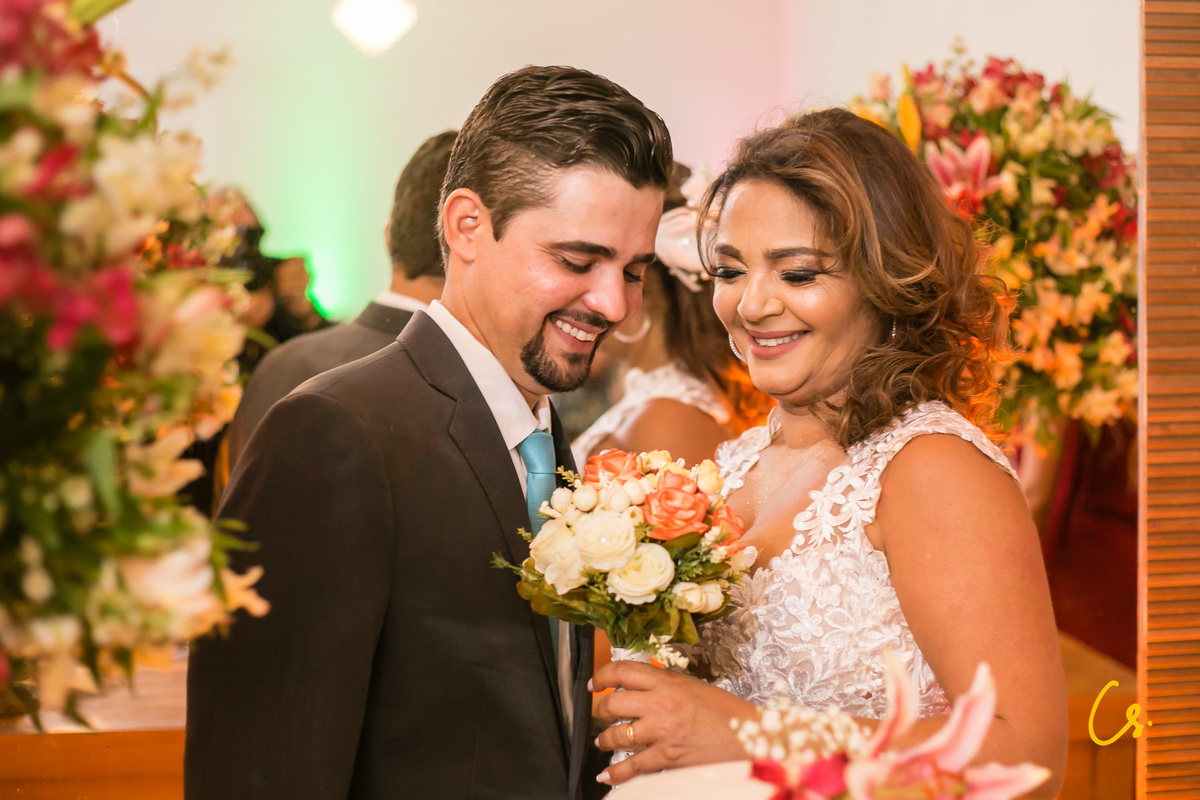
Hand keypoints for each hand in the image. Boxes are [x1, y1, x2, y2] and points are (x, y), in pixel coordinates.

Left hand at [591, 659, 756, 784]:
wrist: (751, 736)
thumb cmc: (726, 711)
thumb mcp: (693, 686)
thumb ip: (664, 684)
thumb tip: (638, 686)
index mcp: (667, 682)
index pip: (622, 671)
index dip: (602, 676)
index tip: (595, 683)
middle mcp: (661, 704)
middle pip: (612, 703)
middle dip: (599, 710)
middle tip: (599, 713)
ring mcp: (662, 732)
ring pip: (616, 735)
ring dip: (604, 739)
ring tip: (603, 741)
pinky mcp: (667, 757)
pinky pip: (632, 766)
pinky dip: (615, 772)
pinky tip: (607, 774)